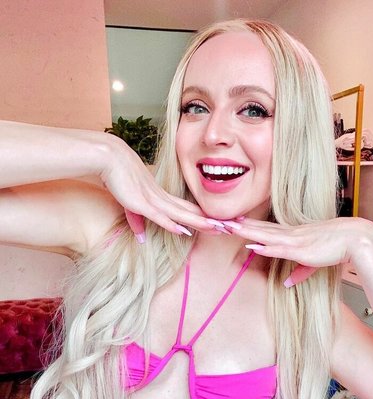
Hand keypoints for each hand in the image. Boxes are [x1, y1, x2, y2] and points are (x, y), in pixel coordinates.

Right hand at [100, 135, 215, 238]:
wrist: (109, 157)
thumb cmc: (119, 177)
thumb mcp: (130, 204)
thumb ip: (137, 220)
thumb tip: (141, 237)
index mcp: (163, 198)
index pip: (190, 210)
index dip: (207, 218)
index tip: (223, 223)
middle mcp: (163, 199)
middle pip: (193, 213)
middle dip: (213, 221)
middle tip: (233, 227)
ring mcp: (154, 200)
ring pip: (182, 215)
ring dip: (201, 224)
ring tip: (219, 230)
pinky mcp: (141, 203)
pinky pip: (159, 215)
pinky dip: (171, 224)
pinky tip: (184, 231)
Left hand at [228, 217, 372, 285]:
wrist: (355, 239)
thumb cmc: (337, 247)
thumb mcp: (314, 262)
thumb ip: (299, 272)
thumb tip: (286, 283)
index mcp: (293, 234)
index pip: (265, 228)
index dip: (248, 225)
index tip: (232, 222)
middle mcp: (290, 234)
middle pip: (259, 229)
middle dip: (239, 225)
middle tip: (219, 221)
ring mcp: (294, 240)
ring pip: (264, 235)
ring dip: (245, 232)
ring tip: (228, 228)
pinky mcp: (301, 249)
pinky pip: (278, 248)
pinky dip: (264, 246)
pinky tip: (251, 244)